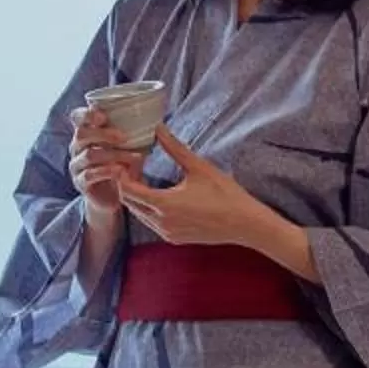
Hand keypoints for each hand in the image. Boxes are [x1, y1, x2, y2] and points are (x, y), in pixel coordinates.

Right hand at [68, 113, 147, 229]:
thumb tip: (156, 122)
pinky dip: (107, 171)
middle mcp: (78, 147)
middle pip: (81, 134)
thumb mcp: (127, 147)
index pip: (78, 117)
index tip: (104, 116)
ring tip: (135, 157)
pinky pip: (89, 174)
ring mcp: (77, 165)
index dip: (87, 114)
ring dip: (114, 154)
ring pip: (89, 155)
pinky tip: (121, 171)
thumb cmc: (121, 164)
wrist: (113, 196)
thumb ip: (132, 133)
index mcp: (87, 133)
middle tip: (123, 137)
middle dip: (103, 133)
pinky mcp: (80, 182)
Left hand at [120, 124, 280, 249]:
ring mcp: (166, 233)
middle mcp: (160, 222)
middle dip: (127, 184)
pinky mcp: (173, 239)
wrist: (245, 224)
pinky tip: (158, 195)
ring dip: (137, 197)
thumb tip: (159, 128)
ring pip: (138, 214)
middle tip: (135, 167)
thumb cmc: (225, 194)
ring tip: (145, 178)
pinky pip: (151, 223)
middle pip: (129, 203)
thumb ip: (174, 148)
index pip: (127, 190)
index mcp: (163, 204)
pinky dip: (148, 209)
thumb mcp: (198, 167)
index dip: (123, 174)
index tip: (129, 160)